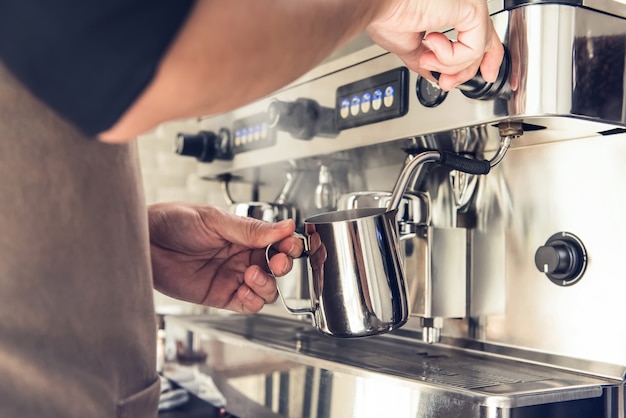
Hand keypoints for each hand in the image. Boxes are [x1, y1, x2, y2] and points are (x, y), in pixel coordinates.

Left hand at [148, 202, 302, 312]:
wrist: (145, 242)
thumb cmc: (173, 222)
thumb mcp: (215, 220)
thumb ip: (251, 229)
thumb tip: (284, 227)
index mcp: (245, 234)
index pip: (278, 241)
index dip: (289, 243)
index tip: (290, 243)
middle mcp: (243, 256)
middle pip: (278, 266)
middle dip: (284, 264)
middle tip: (278, 260)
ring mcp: (233, 277)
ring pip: (268, 288)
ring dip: (267, 284)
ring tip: (251, 274)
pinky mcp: (221, 296)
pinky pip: (248, 304)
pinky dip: (253, 300)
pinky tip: (244, 290)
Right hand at [367, 0, 503, 90]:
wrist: (378, 5)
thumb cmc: (386, 15)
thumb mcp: (410, 45)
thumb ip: (429, 59)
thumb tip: (434, 74)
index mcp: (451, 8)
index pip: (478, 34)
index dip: (485, 58)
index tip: (483, 76)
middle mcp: (463, 3)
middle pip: (485, 43)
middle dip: (466, 71)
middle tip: (447, 83)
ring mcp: (469, 4)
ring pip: (478, 50)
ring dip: (449, 65)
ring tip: (426, 57)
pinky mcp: (472, 8)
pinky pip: (474, 48)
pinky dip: (451, 58)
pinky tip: (431, 44)